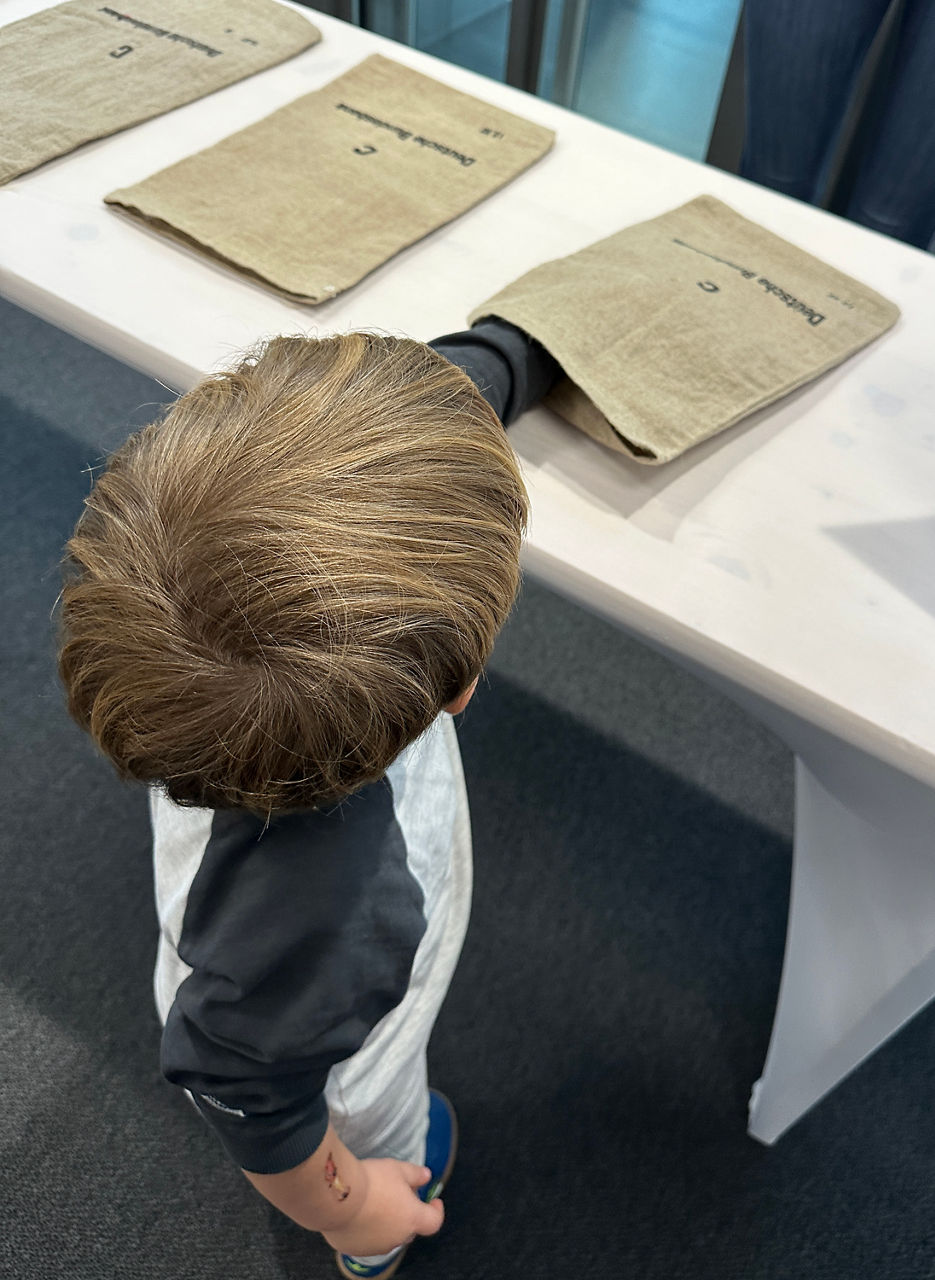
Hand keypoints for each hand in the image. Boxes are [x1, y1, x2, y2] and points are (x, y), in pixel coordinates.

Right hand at [322, 1159, 443, 1257]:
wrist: (336, 1196)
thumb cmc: (371, 1181)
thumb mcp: (397, 1168)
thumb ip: (415, 1174)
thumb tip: (426, 1176)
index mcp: (412, 1219)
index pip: (434, 1222)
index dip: (436, 1211)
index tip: (433, 1201)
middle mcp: (397, 1238)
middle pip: (409, 1228)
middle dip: (406, 1214)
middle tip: (396, 1194)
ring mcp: (375, 1247)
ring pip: (387, 1235)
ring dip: (385, 1223)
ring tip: (373, 1201)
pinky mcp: (354, 1249)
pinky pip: (365, 1240)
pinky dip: (365, 1230)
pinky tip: (357, 1213)